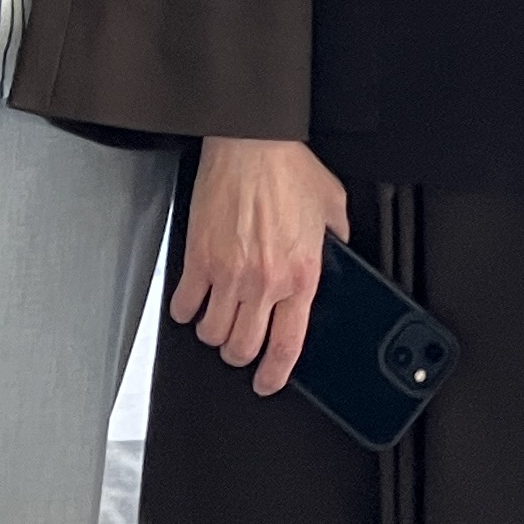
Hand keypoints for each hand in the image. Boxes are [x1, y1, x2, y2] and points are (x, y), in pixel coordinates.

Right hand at [176, 137, 349, 397]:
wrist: (251, 141)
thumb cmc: (288, 167)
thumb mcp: (331, 205)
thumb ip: (337, 239)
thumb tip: (339, 253)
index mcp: (300, 274)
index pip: (286, 346)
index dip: (275, 375)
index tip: (268, 382)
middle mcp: (263, 282)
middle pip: (243, 348)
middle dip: (240, 354)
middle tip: (240, 345)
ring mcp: (227, 273)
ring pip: (212, 333)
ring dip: (214, 333)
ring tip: (218, 319)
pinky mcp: (198, 258)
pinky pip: (184, 306)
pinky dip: (186, 311)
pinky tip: (193, 301)